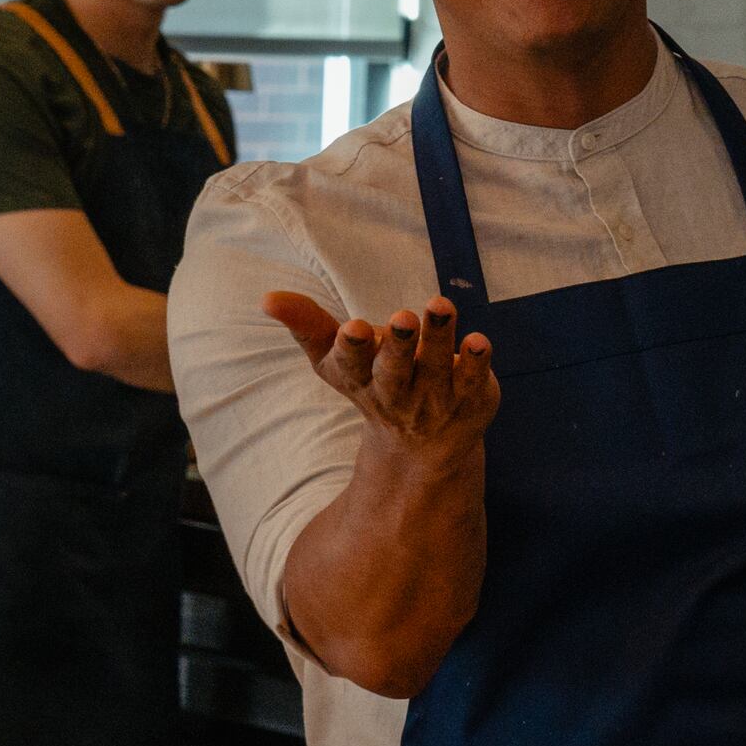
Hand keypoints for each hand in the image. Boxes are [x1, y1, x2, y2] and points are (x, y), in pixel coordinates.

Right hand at [262, 291, 497, 454]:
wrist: (422, 447)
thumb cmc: (372, 384)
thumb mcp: (334, 359)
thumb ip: (306, 325)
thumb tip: (266, 298)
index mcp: (360, 379)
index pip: (351, 364)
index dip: (353, 347)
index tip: (356, 327)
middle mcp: (397, 393)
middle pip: (395, 370)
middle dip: (399, 346)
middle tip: (403, 316)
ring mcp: (435, 399)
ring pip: (438, 368)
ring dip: (440, 337)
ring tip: (440, 305)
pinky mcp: (470, 398)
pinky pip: (474, 380)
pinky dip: (476, 362)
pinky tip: (479, 342)